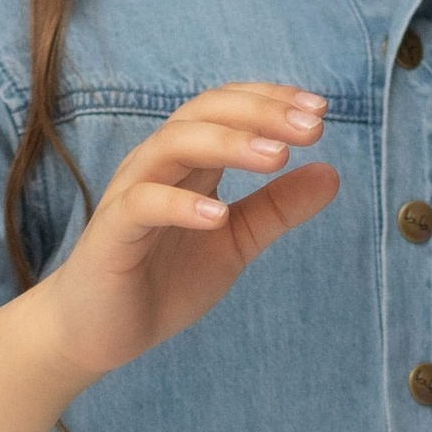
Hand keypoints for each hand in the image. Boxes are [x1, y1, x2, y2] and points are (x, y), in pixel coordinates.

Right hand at [36, 85, 337, 388]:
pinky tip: (219, 216)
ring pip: (173, 145)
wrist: (99, 332)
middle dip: (260, 114)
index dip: (272, 100)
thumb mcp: (235, 242)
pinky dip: (181, 205)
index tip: (321, 110)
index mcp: (189, 161)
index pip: (228, 107)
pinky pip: (143, 205)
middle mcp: (158, 164)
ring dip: (227, 145)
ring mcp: (131, 194)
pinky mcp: (112, 233)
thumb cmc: (163, 279)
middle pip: (204, 112)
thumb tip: (332, 173)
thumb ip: (277, 209)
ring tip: (276, 158)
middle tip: (311, 128)